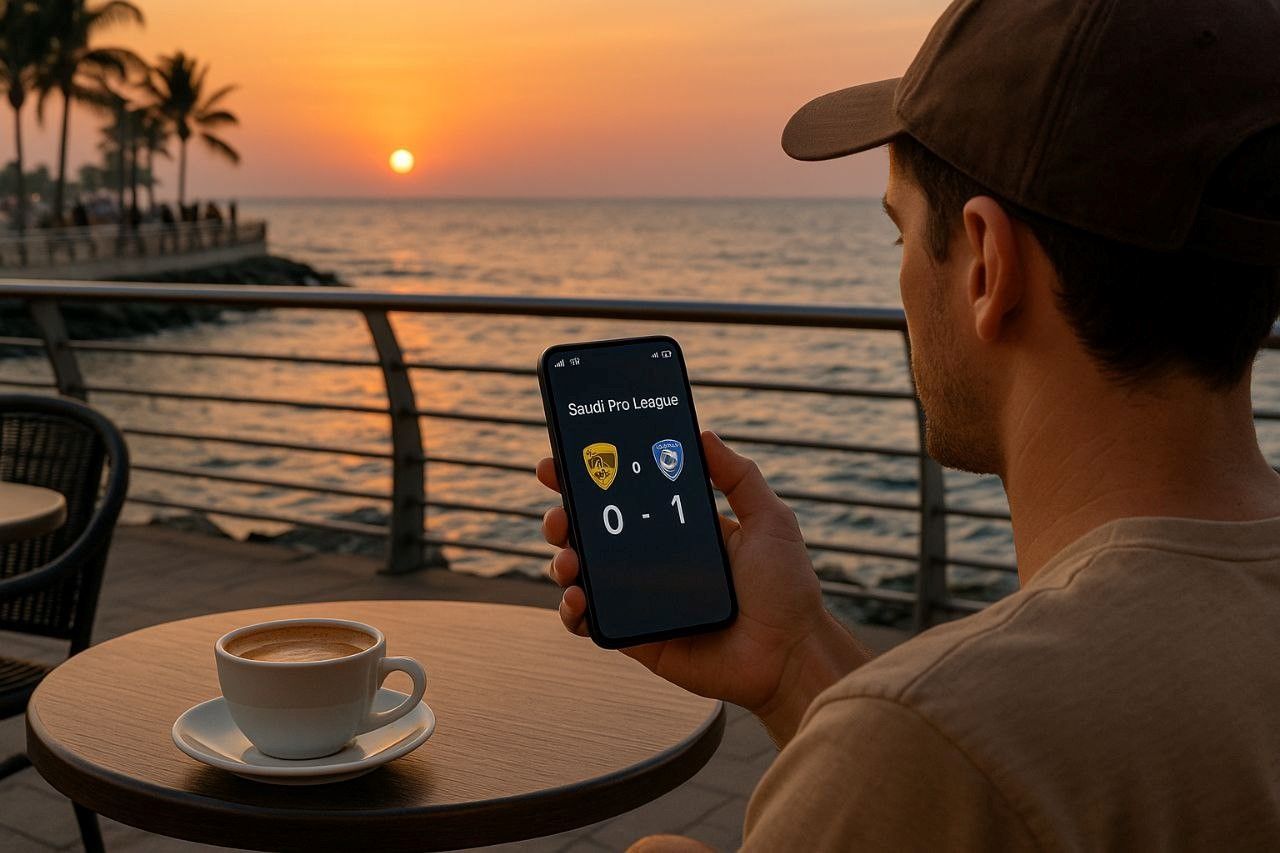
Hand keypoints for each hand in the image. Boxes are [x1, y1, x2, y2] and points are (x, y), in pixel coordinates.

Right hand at [537, 431, 868, 743]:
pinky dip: (572, 610)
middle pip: (592, 533)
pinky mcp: (637, 638)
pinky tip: (577, 598)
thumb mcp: (769, 519)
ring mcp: (642, 600)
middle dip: (563, 518)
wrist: (790, 653)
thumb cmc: (787, 588)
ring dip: (562, 561)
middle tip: (559, 515)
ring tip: (569, 559)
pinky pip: (591, 623)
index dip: (590, 479)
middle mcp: (654, 562)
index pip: (625, 497)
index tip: (561, 463)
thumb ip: (739, 476)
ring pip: (583, 575)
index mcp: (679, 530)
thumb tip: (703, 433)